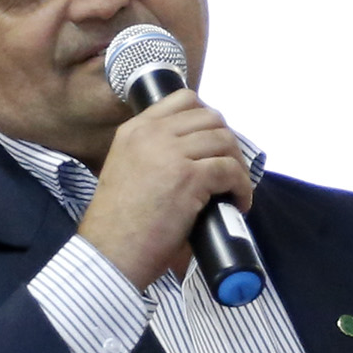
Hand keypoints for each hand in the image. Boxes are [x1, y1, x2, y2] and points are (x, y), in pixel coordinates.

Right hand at [76, 90, 254, 290]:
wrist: (110, 253)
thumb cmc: (118, 224)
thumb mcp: (126, 170)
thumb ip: (152, 153)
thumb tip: (194, 155)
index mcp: (134, 130)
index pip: (184, 99)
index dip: (208, 119)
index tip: (213, 144)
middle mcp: (152, 134)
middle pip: (211, 118)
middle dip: (227, 142)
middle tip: (228, 169)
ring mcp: (171, 153)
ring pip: (225, 141)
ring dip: (238, 165)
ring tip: (234, 188)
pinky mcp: (189, 178)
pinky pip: (231, 171)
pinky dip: (242, 187)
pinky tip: (239, 203)